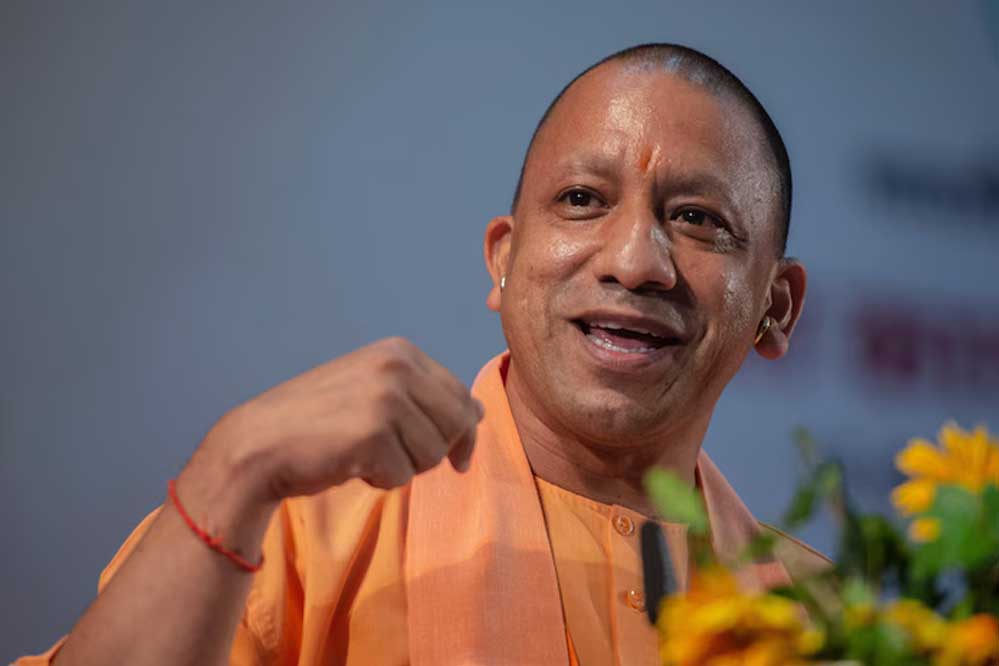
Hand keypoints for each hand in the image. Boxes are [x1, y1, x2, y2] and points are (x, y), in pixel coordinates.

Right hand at [193, 337, 483, 506]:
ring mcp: (385, 398)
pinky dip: (380, 481)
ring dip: (402, 467)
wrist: (259, 444)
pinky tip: (350, 465)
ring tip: (363, 453)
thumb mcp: (376, 393)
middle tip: (391, 453)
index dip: (462, 433)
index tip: (456, 456)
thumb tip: (479, 413)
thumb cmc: (320, 424)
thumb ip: (426, 397)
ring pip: (433, 455)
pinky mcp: (372, 433)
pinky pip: (404, 476)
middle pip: (456, 427)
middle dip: (432, 451)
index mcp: (400, 351)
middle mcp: (397, 366)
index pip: (462, 396)